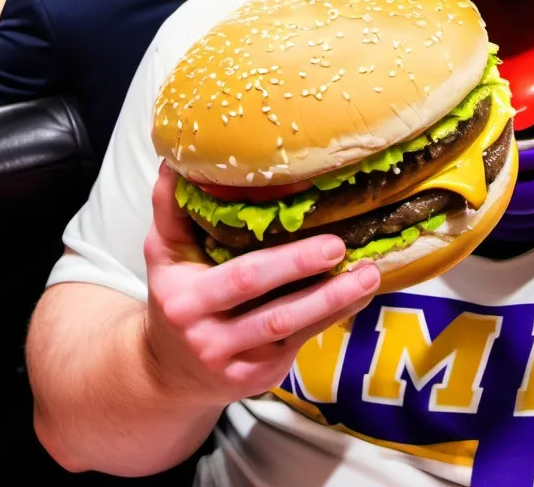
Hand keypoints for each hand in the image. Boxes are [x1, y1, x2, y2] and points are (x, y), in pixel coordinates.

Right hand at [143, 163, 379, 406]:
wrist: (167, 372)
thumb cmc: (173, 296)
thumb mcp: (163, 254)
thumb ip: (170, 208)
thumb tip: (177, 159)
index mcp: (187, 301)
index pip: (242, 279)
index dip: (287, 261)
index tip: (326, 237)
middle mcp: (211, 337)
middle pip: (273, 309)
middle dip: (316, 280)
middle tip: (346, 248)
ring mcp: (240, 361)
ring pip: (292, 329)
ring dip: (336, 301)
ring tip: (371, 274)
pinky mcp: (262, 374)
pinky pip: (302, 341)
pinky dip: (333, 316)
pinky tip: (360, 294)